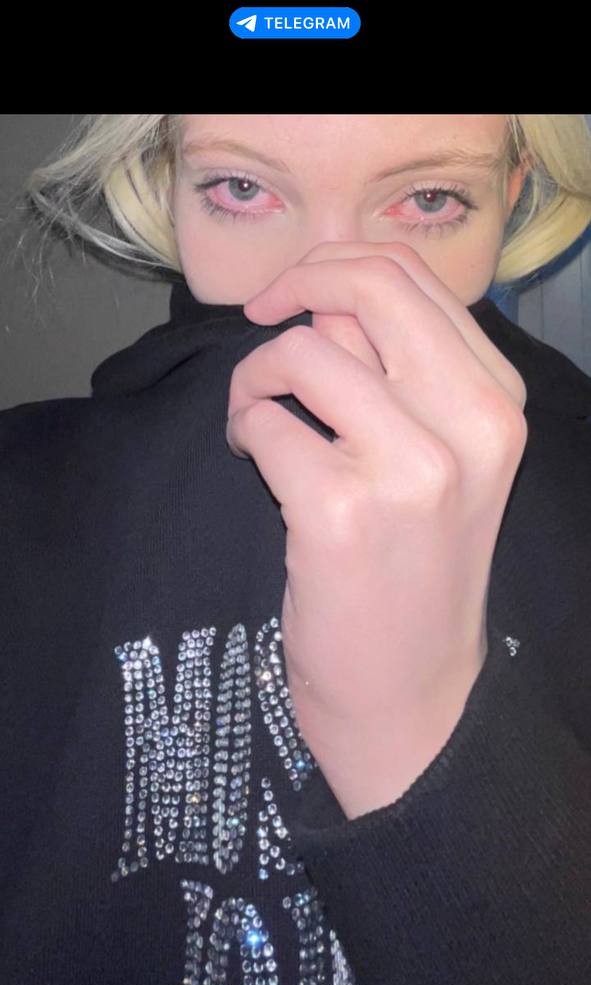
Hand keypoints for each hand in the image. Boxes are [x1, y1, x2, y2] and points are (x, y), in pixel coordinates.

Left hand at [226, 242, 527, 816]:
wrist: (412, 692)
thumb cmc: (416, 572)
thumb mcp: (449, 464)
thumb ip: (407, 378)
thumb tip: (325, 296)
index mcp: (499, 405)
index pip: (413, 279)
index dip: (335, 265)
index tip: (294, 296)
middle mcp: (469, 426)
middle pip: (363, 289)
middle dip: (293, 288)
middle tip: (262, 324)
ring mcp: (409, 469)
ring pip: (303, 349)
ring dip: (257, 377)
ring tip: (258, 424)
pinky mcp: (340, 511)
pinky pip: (263, 421)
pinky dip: (242, 433)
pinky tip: (253, 466)